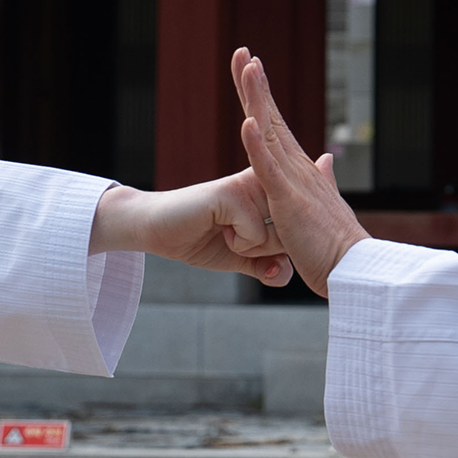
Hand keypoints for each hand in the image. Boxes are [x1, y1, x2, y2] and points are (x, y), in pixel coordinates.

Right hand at [90, 173, 294, 286]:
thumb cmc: (200, 238)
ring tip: (225, 231)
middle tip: (237, 237)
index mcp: (271, 191)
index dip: (284, 249)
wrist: (157, 229)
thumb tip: (284, 274)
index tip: (262, 243)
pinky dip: (238, 244)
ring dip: (251, 247)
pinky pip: (256, 234)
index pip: (300, 228)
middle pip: (293, 235)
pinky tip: (217, 228)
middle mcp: (265, 182)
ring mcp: (249, 185)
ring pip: (278, 235)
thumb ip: (267, 267)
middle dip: (267, 251)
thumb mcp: (242, 258)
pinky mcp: (232, 193)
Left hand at [231, 48, 368, 297]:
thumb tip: (326, 160)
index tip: (250, 69)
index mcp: (300, 170)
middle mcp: (298, 167)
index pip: (275, 126)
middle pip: (270, 118)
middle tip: (242, 52)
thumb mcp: (322, 207)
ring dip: (257, 99)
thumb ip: (322, 182)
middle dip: (255, 84)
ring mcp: (294, 181)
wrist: (352, 270)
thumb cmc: (334, 246)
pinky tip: (248, 121)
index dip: (262, 97)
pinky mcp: (289, 200)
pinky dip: (258, 144)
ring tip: (247, 68)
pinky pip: (269, 168)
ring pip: (270, 132)